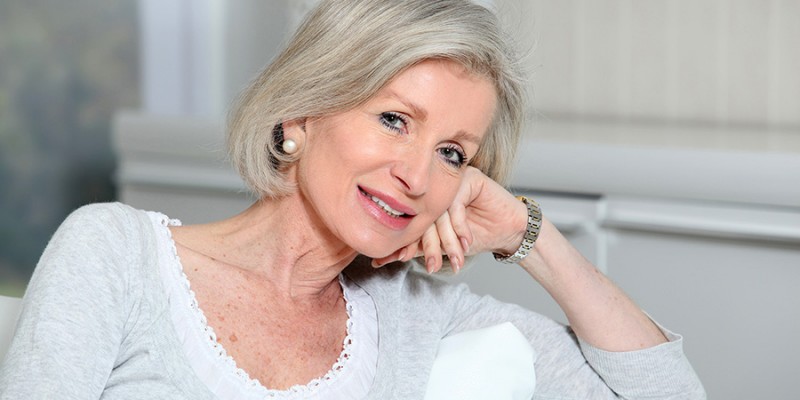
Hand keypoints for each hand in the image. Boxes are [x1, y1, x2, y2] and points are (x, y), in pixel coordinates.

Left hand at [372, 166, 527, 272]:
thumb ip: (416, 248)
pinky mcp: (469, 177)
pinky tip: (467, 242)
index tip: (398, 259)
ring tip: (455, 259)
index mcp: (424, 199)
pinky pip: (456, 204)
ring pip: (439, 211)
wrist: (508, 232)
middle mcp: (435, 187)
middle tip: (431, 265)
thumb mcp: (441, 246)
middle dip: (427, 245)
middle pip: (422, 215)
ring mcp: (451, 180)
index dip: (404, 241)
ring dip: (447, 240)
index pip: (408, 218)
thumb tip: (381, 259)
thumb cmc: (476, 236)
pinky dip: (460, 227)